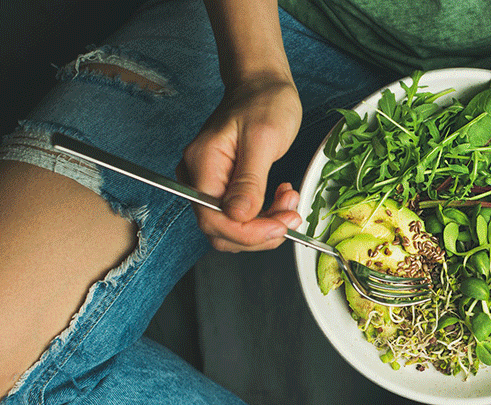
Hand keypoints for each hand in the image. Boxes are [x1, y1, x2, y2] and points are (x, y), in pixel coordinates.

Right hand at [180, 77, 302, 251]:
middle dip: (260, 231)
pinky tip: (281, 199)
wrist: (262, 85)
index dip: (247, 232)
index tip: (279, 227)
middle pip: (221, 230)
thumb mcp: (263, 139)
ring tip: (289, 201)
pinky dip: (265, 215)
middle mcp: (199, 177)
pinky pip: (240, 216)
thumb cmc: (263, 102)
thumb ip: (249, 180)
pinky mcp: (224, 186)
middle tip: (291, 215)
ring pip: (233, 227)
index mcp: (203, 164)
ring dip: (266, 224)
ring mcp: (210, 183)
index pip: (213, 219)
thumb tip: (238, 215)